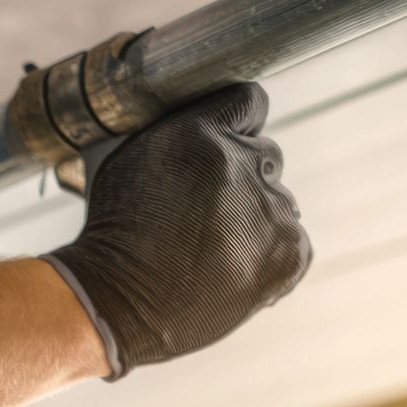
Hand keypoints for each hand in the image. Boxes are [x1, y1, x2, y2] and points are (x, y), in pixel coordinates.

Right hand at [43, 83, 311, 378]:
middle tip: (202, 212)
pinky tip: (228, 267)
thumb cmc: (112, 235)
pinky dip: (267, 256)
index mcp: (202, 134)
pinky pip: (293, 243)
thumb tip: (207, 123)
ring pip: (278, 203)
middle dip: (241, 177)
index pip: (249, 103)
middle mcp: (244, 165)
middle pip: (266, 156)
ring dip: (252, 220)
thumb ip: (176, 133)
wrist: (112, 303)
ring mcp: (270, 213)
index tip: (222, 147)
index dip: (236, 126)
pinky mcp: (287, 256)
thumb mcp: (126, 160)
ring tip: (209, 250)